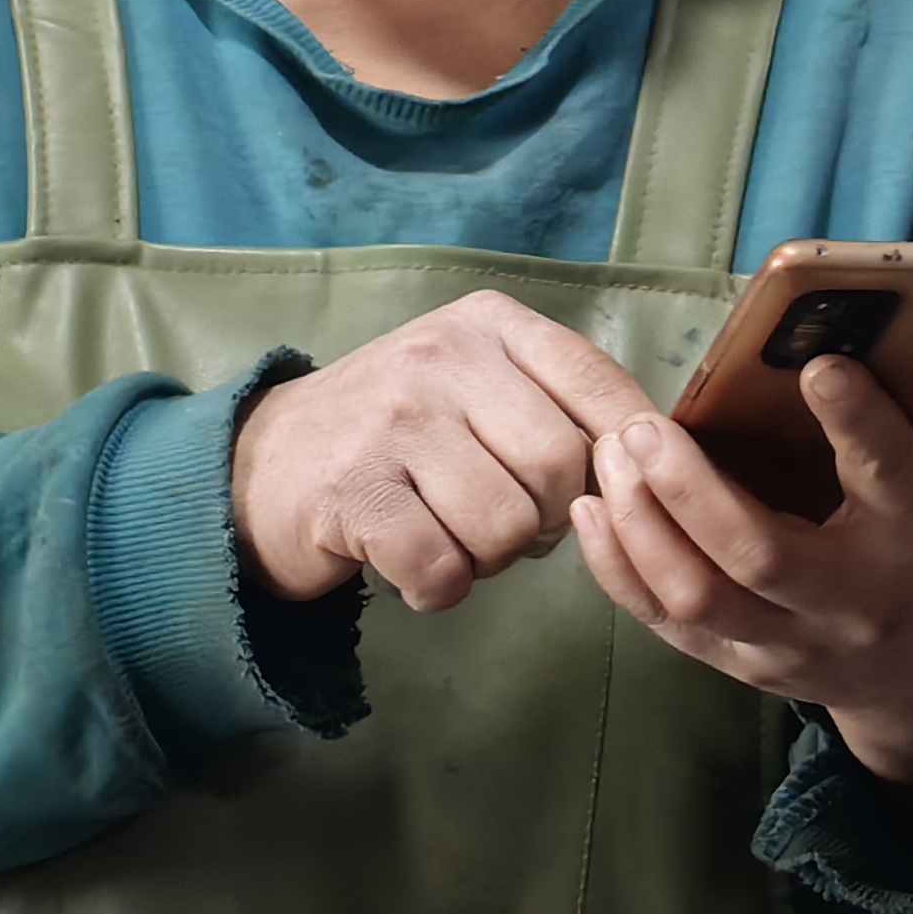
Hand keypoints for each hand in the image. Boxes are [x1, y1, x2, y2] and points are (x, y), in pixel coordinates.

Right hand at [230, 290, 657, 611]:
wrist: (261, 464)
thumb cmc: (398, 433)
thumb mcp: (479, 385)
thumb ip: (561, 404)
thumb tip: (652, 463)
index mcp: (490, 324)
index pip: (598, 381)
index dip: (627, 451)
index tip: (619, 491)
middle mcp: (443, 355)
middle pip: (564, 468)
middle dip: (548, 519)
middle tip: (501, 519)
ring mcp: (394, 420)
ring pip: (509, 527)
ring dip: (489, 559)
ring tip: (450, 534)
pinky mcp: (352, 490)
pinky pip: (442, 570)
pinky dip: (437, 589)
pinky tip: (413, 564)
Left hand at [572, 348, 912, 850]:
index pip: (888, 475)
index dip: (855, 421)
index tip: (816, 364)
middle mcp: (859, 598)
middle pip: (761, 553)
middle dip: (692, 489)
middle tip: (644, 428)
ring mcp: (796, 641)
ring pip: (703, 597)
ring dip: (644, 526)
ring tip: (614, 456)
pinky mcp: (749, 664)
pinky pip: (671, 626)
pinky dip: (622, 571)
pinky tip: (595, 512)